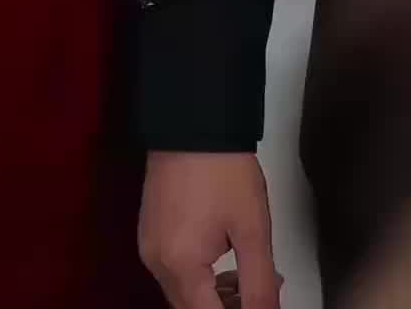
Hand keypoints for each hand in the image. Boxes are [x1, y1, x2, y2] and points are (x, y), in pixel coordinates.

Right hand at [139, 151, 279, 308]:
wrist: (194, 120)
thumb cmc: (222, 168)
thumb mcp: (252, 231)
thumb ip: (261, 285)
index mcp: (180, 265)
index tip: (258, 307)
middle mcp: (156, 262)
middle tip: (261, 298)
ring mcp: (149, 246)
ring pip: (182, 295)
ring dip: (214, 299)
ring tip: (250, 283)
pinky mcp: (151, 231)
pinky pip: (174, 272)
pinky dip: (199, 280)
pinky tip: (225, 268)